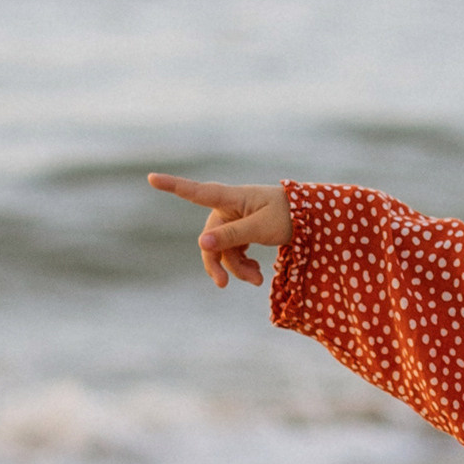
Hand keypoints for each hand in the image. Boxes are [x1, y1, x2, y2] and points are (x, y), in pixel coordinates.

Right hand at [147, 173, 292, 288]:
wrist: (312, 218)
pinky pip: (234, 251)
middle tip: (223, 285)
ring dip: (237, 268)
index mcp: (231, 198)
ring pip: (223, 249)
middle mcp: (229, 207)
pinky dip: (244, 265)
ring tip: (258, 280)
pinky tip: (257, 274)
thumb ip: (231, 236)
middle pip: (210, 238)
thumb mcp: (261, 228)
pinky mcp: (243, 230)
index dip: (173, 186)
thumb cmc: (289, 216)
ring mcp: (235, 220)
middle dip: (219, 262)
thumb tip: (201, 244)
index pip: (196, 192)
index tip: (151, 178)